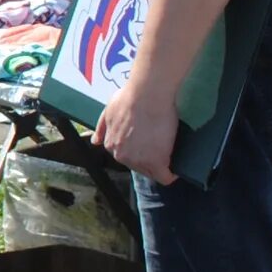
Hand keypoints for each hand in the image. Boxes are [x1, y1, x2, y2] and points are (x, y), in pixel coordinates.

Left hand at [93, 66, 181, 185]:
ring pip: (152, 172)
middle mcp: (122, 156)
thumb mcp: (109, 110)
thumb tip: (95, 141)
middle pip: (139, 167)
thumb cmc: (130, 98)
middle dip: (149, 160)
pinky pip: (166, 177)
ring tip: (169, 153)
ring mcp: (139, 160)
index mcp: (111, 145)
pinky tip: (176, 169)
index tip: (149, 146)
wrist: (148, 95)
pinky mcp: (157, 161)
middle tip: (161, 146)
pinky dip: (172, 174)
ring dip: (161, 165)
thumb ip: (102, 127)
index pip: (127, 158)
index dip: (140, 152)